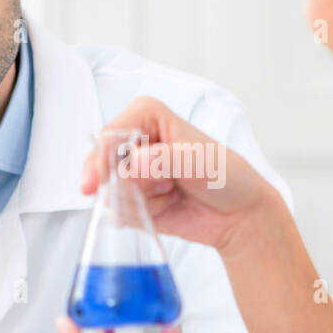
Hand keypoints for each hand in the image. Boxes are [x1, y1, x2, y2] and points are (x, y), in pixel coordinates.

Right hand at [80, 96, 282, 256]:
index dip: (99, 160)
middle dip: (136, 185)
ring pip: (110, 194)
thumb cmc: (226, 175)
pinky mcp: (130, 201)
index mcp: (145, 117)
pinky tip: (168, 205)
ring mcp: (129, 174)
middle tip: (169, 183)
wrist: (238, 212)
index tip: (95, 182)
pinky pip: (119, 214)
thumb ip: (165, 160)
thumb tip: (136, 163)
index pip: (108, 136)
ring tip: (173, 191)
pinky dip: (145, 216)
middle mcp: (133, 143)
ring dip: (146, 201)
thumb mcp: (199, 161)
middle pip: (102, 168)